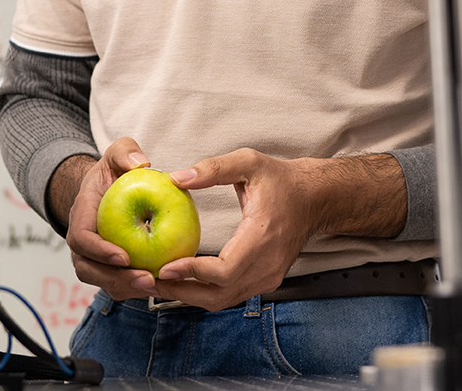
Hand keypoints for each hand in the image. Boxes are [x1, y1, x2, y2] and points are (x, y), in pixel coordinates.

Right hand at [58, 137, 164, 300]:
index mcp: (81, 214)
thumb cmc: (114, 172)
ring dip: (128, 288)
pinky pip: (119, 284)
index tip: (124, 256)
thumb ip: (126, 151)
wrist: (107, 190)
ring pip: (104, 281)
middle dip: (116, 279)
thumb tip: (140, 163)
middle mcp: (82, 241)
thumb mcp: (118, 152)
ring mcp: (94, 257)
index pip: (81, 238)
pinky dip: (137, 289)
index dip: (99, 251)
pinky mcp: (109, 268)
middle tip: (147, 279)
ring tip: (157, 287)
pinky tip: (162, 286)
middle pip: (89, 269)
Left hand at [148, 150, 405, 311]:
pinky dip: (202, 292)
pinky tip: (179, 280)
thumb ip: (214, 168)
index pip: (225, 270)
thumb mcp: (249, 162)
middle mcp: (267, 266)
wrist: (314, 200)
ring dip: (188, 295)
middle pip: (218, 295)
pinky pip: (229, 295)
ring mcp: (268, 278)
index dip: (193, 273)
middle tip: (147, 280)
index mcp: (263, 237)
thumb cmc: (281, 180)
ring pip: (222, 300)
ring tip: (156, 283)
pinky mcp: (264, 282)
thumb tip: (177, 178)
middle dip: (180, 291)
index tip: (163, 267)